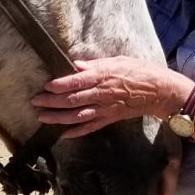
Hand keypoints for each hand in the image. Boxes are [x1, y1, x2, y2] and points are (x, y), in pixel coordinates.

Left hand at [31, 56, 182, 138]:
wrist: (159, 91)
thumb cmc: (139, 70)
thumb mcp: (118, 60)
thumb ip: (95, 64)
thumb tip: (76, 65)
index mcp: (104, 76)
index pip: (78, 81)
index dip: (61, 85)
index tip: (46, 86)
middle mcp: (102, 94)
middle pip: (73, 99)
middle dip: (52, 102)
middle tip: (35, 102)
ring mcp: (106, 109)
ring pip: (78, 115)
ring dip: (58, 117)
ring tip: (42, 117)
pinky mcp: (110, 118)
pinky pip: (91, 127)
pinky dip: (77, 132)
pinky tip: (63, 134)